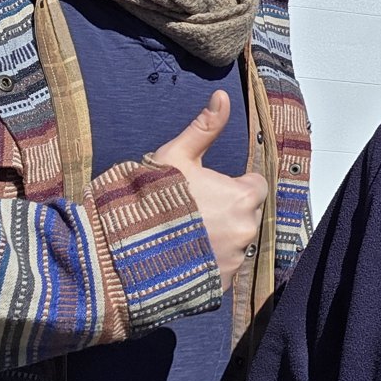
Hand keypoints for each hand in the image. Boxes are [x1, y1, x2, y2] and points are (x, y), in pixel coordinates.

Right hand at [151, 90, 268, 291]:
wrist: (125, 253)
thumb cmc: (152, 200)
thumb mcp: (177, 157)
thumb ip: (205, 128)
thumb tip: (222, 96)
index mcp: (242, 197)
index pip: (255, 186)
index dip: (234, 184)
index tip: (210, 187)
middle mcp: (246, 230)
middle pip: (246, 214)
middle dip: (228, 210)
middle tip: (193, 210)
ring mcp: (234, 260)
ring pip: (235, 242)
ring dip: (219, 237)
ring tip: (184, 234)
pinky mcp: (221, 284)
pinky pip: (223, 268)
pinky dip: (209, 262)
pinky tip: (182, 257)